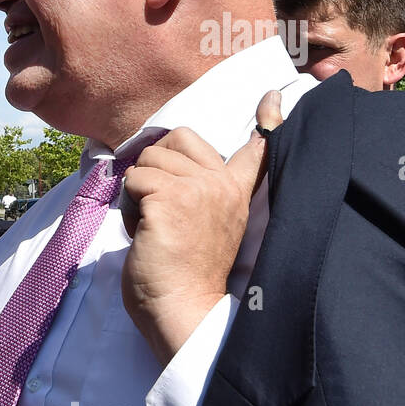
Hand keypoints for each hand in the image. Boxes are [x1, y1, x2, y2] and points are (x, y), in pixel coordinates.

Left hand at [121, 90, 283, 365]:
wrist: (182, 309)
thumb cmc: (185, 276)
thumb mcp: (204, 225)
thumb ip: (197, 194)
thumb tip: (165, 160)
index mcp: (237, 192)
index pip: (258, 148)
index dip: (268, 118)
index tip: (276, 96)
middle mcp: (223, 184)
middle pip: (175, 138)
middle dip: (155, 167)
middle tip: (162, 211)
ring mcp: (199, 188)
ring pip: (148, 159)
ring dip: (138, 192)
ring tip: (155, 227)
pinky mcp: (171, 198)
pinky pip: (133, 180)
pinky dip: (129, 207)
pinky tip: (145, 234)